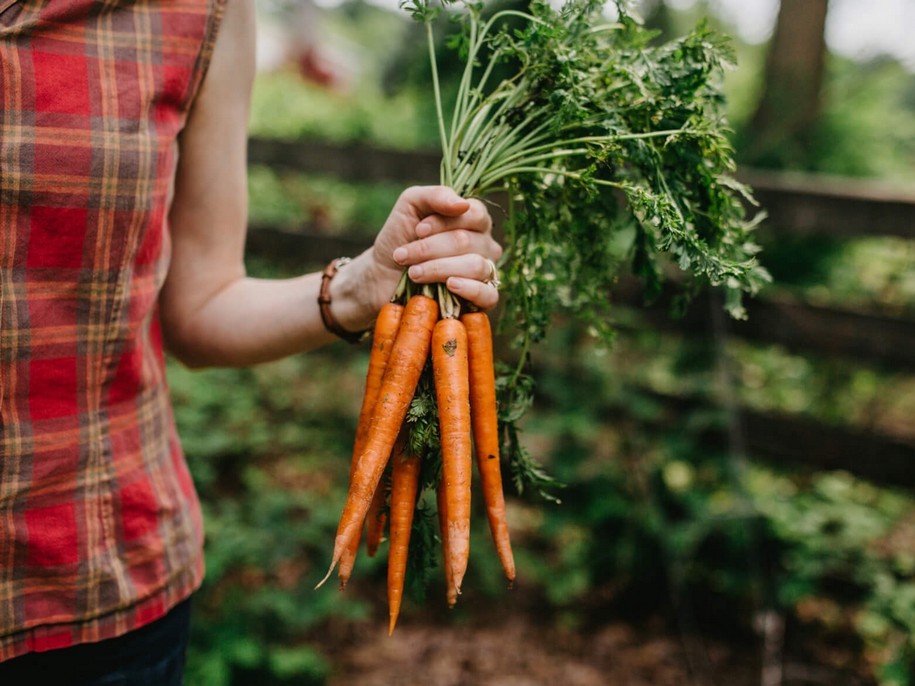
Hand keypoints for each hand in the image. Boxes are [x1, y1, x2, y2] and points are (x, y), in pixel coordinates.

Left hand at [369, 185, 502, 311]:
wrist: (383, 276)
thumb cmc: (400, 238)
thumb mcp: (411, 206)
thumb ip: (436, 195)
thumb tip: (462, 204)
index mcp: (474, 220)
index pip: (474, 214)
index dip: (443, 222)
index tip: (417, 230)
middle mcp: (485, 245)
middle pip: (467, 242)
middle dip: (430, 248)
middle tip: (403, 256)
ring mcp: (486, 272)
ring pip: (475, 266)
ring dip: (438, 268)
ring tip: (413, 274)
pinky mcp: (482, 299)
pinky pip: (489, 294)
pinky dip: (470, 289)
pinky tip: (449, 285)